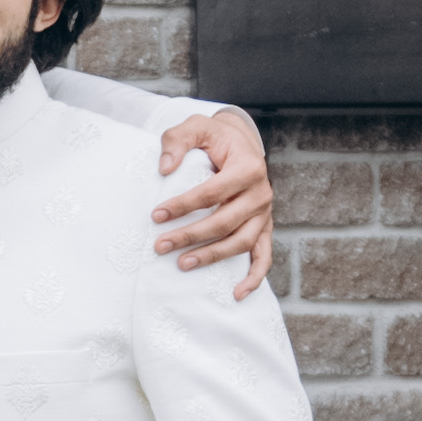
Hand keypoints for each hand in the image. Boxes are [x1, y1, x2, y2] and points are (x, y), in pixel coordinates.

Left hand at [154, 105, 272, 298]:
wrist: (242, 143)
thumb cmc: (215, 137)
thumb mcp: (195, 126)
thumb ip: (177, 141)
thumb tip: (165, 168)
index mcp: (248, 167)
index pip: (213, 192)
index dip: (184, 205)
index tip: (156, 215)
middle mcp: (261, 193)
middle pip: (225, 222)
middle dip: (190, 235)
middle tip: (160, 245)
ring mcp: (265, 214)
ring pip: (241, 242)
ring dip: (212, 256)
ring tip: (182, 264)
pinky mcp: (264, 227)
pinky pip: (263, 256)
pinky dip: (254, 277)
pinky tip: (237, 294)